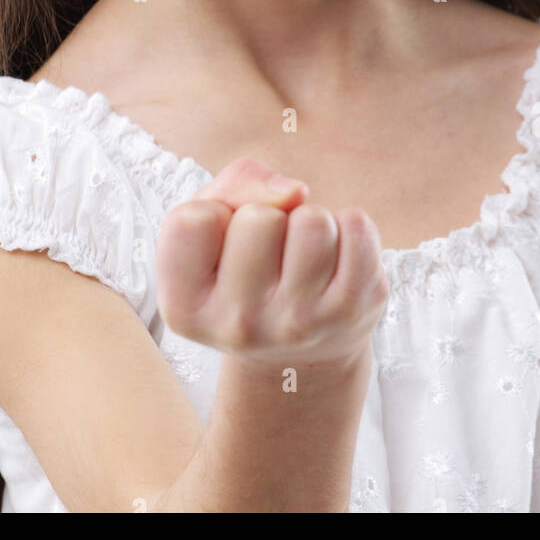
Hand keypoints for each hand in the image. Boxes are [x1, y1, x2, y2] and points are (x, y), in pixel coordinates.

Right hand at [156, 156, 389, 368]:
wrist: (297, 354)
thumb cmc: (245, 267)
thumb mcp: (214, 225)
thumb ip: (234, 185)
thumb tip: (294, 192)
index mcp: (184, 309)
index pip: (193, 220)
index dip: (215, 213)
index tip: (224, 242)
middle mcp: (236, 327)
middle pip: (259, 218)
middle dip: (268, 216)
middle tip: (268, 253)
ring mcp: (296, 325)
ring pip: (311, 220)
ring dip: (310, 221)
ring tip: (301, 256)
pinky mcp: (348, 313)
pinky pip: (356, 227)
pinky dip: (349, 225)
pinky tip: (336, 258)